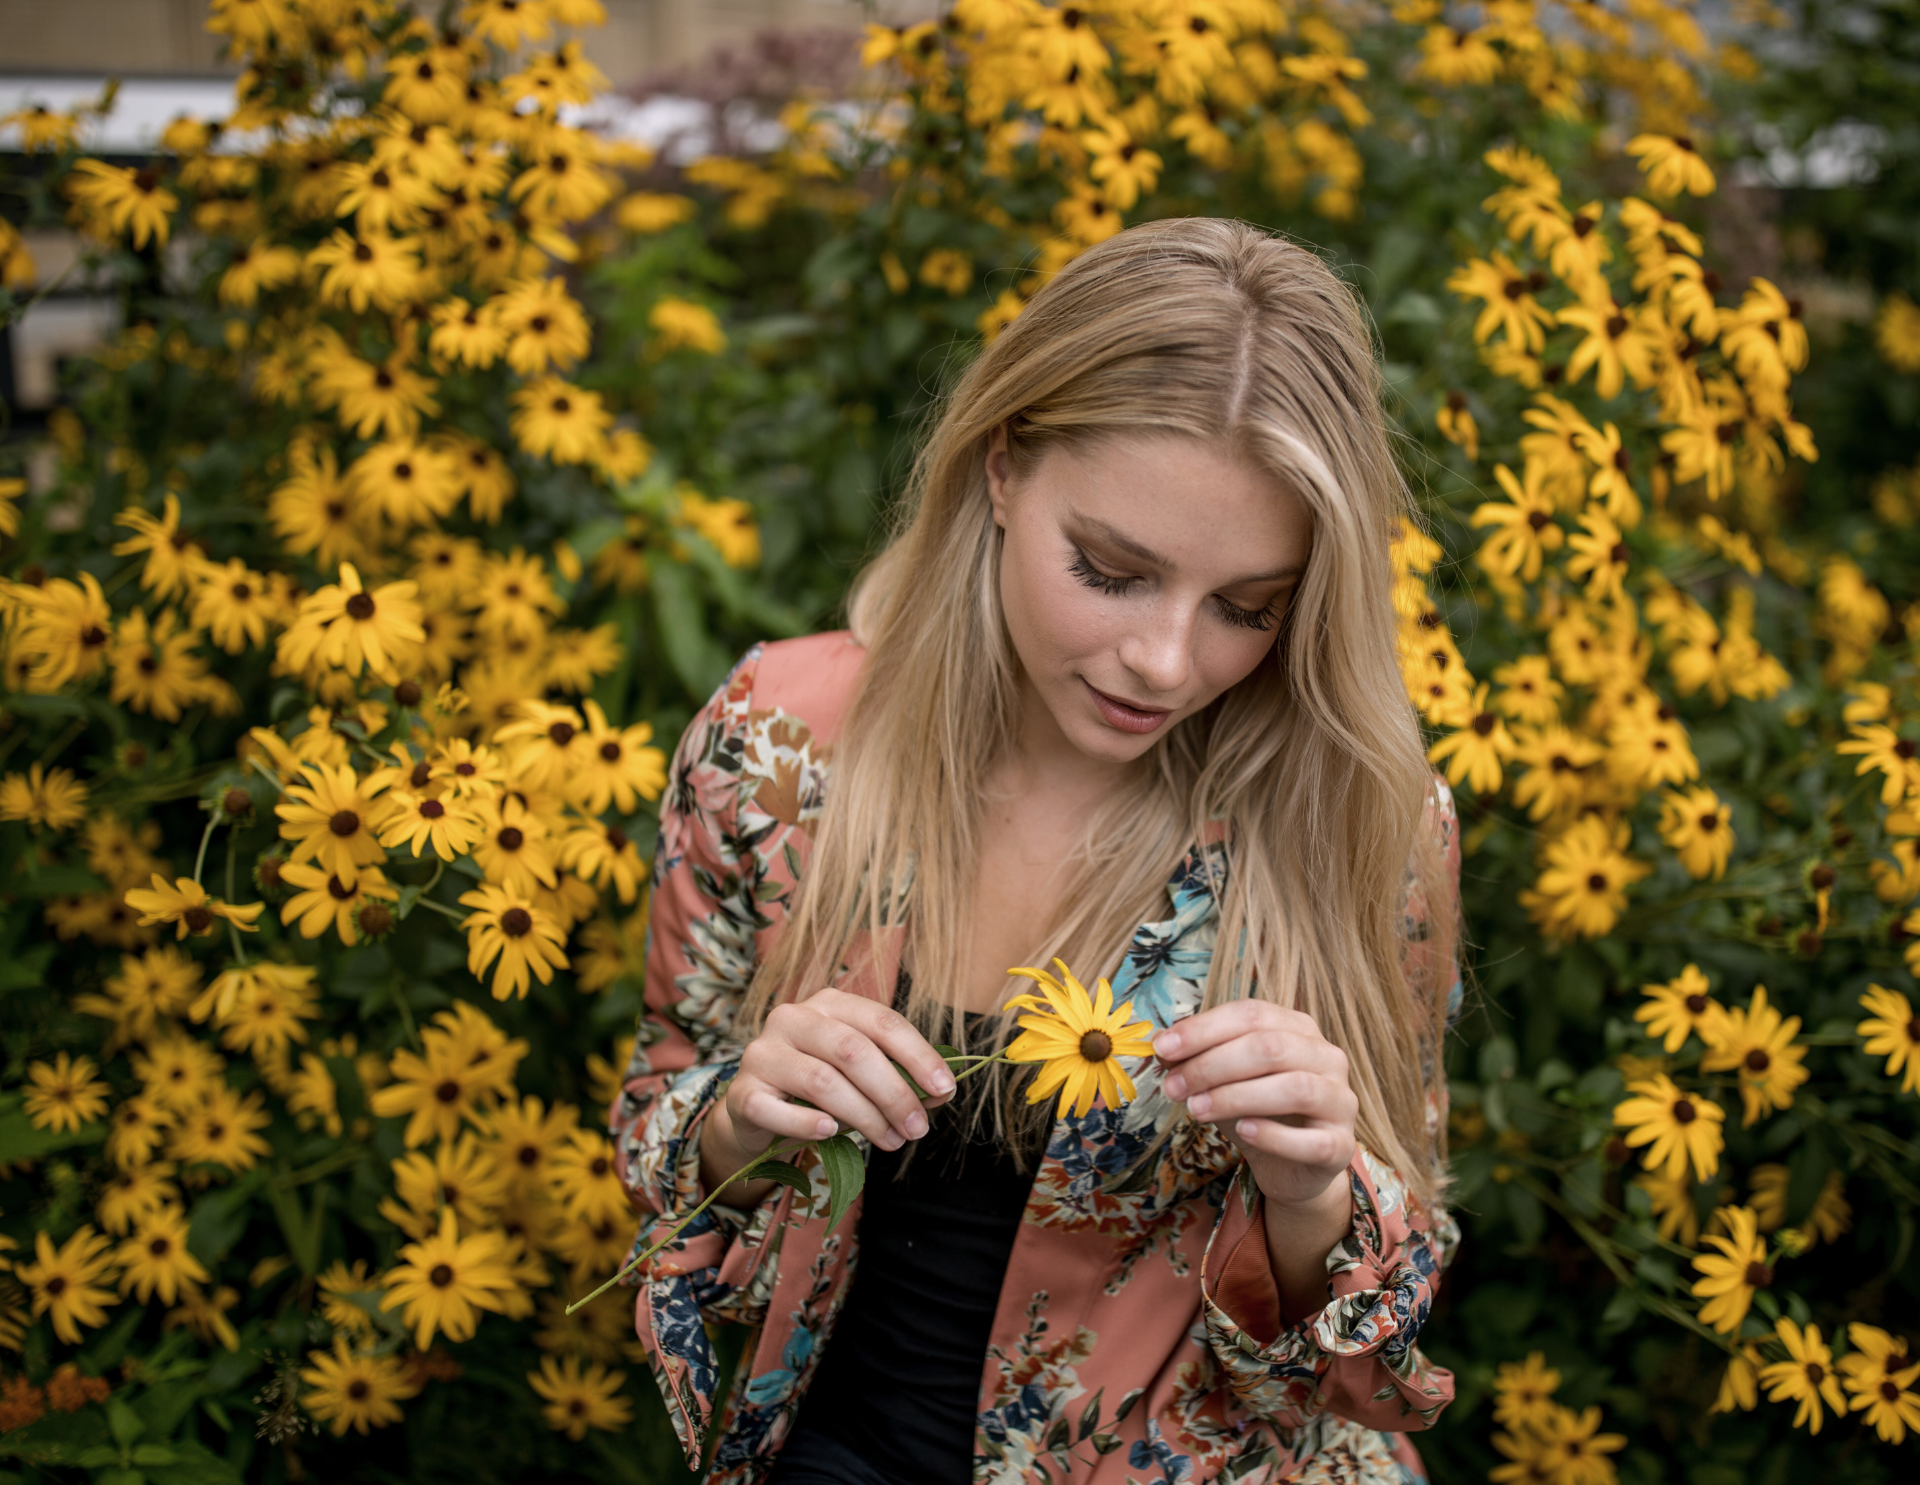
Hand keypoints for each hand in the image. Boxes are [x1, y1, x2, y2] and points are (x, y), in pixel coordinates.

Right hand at [716, 988, 956, 1166]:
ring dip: (865, 1117)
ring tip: (890, 1141)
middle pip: (854, 1051)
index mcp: (829, 1003)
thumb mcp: (862, 1076)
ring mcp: (762, 1052)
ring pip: (823, 1082)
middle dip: (894, 1093)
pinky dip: (807, 1124)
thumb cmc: (820, 1088)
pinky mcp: (743, 1091)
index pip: (882, 1021)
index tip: (944, 1089)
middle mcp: (793, 1017)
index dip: (918, 1055)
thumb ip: (899, 1077)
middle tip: (917, 1128)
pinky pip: (777, 1110)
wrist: (759, 1111)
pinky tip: (830, 1133)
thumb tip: (942, 1092)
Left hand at [1152, 1000, 1357, 1211]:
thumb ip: (1196, 1059)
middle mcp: (1327, 1057)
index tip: (1163, 1048)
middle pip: (1270, 1048)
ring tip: (1195, 1110)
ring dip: (1236, 1097)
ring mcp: (1340, 1100)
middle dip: (1212, 1065)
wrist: (1290, 1166)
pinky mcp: (1341, 1146)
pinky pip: (1312, 1140)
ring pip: (1294, 1087)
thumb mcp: (1220, 1081)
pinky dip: (1274, 1134)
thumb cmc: (1256, 1112)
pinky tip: (1243, 1131)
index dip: (1204, 1028)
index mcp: (1298, 1028)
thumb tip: (1161, 1045)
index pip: (1251, 1014)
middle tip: (1172, 1087)